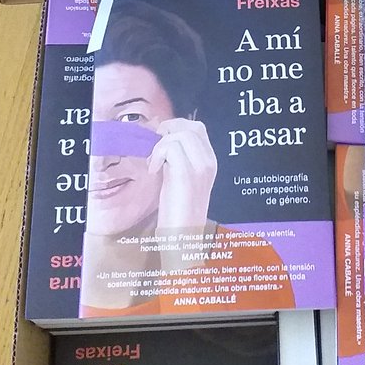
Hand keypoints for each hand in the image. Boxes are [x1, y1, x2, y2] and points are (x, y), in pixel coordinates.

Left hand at [148, 118, 217, 232]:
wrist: (183, 237)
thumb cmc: (178, 212)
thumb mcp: (182, 180)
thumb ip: (179, 160)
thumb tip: (163, 140)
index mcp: (210, 162)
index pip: (198, 128)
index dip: (177, 127)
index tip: (161, 141)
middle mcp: (209, 162)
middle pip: (190, 126)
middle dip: (169, 131)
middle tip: (156, 149)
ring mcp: (200, 166)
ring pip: (179, 134)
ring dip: (160, 145)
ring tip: (154, 164)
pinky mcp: (186, 173)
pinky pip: (170, 147)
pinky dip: (157, 155)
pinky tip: (153, 170)